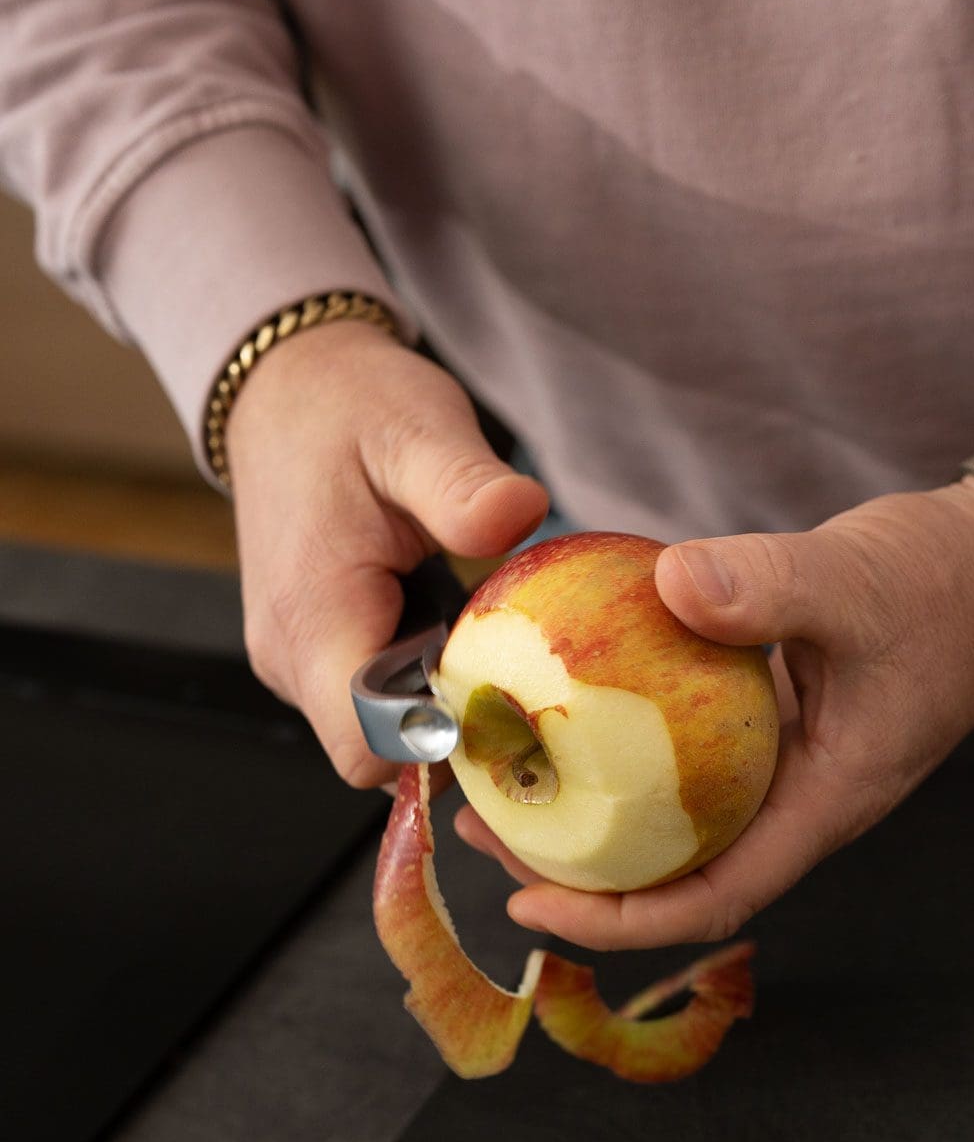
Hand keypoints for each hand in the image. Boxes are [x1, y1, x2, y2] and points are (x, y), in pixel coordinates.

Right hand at [225, 322, 547, 785]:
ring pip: (377, 732)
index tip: (508, 701)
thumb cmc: (349, 407)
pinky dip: (418, 680)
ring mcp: (296, 661)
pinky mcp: (311, 654)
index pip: (370, 747)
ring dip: (438, 701)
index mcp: (312, 619)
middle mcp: (291, 659)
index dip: (443, 746)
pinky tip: (453, 627)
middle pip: (380, 752)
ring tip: (483, 635)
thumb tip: (520, 514)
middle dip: (454, 728)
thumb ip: (464, 485)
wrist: (286, 390)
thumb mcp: (418, 429)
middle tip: (517, 668)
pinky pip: (371, 700)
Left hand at [454, 477, 973, 946]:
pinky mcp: (772, 720)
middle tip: (487, 826)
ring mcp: (784, 762)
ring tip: (510, 774)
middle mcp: (795, 798)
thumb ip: (769, 584)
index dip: (615, 920)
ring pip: (676, 815)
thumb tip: (665, 582)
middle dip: (577, 868)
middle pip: (674, 870)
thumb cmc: (948, 587)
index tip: (530, 905)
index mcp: (822, 801)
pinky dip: (627, 741)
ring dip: (593, 807)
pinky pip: (688, 753)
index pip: (711, 897)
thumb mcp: (856, 581)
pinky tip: (577, 704)